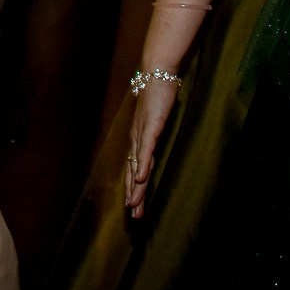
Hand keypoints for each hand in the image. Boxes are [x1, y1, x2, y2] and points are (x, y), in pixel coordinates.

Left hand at [125, 79, 181, 217]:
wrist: (156, 74)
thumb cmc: (157, 94)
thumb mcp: (155, 118)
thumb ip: (153, 132)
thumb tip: (153, 143)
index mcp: (139, 139)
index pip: (135, 169)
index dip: (134, 188)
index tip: (134, 206)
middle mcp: (137, 139)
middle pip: (134, 172)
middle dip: (133, 194)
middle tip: (133, 215)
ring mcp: (142, 133)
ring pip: (137, 165)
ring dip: (135, 186)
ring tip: (133, 204)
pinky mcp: (150, 126)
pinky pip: (146, 149)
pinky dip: (142, 164)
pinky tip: (140, 178)